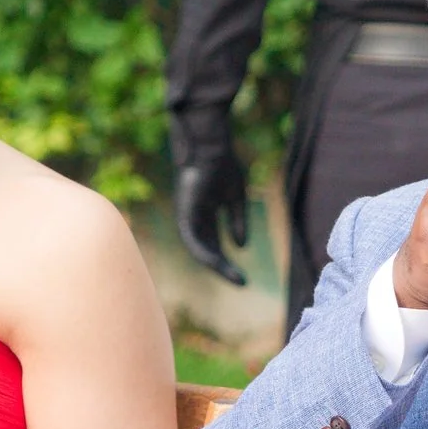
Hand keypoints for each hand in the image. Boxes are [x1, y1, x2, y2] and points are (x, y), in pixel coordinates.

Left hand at [174, 150, 249, 285]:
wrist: (209, 146)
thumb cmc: (222, 165)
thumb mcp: (236, 197)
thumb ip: (237, 220)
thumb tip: (241, 246)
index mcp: (205, 214)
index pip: (214, 244)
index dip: (227, 260)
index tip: (243, 276)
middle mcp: (194, 218)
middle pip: (207, 250)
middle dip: (223, 267)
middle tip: (241, 282)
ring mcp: (188, 217)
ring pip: (199, 249)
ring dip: (216, 265)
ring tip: (234, 277)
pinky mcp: (185, 213)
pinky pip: (193, 240)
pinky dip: (205, 252)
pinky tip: (219, 262)